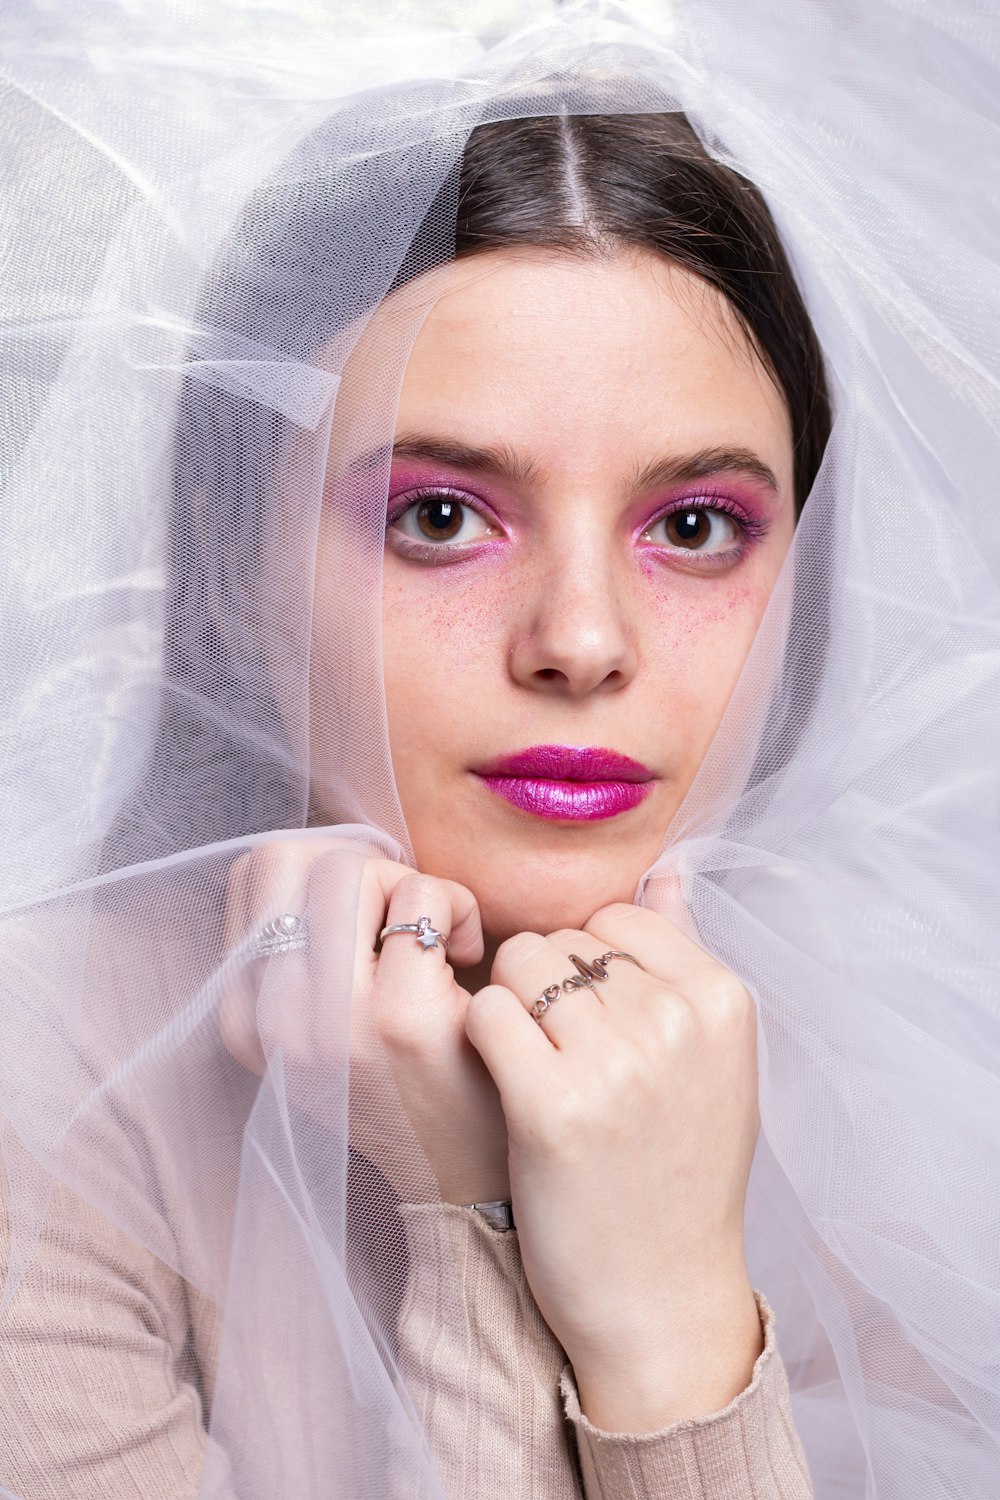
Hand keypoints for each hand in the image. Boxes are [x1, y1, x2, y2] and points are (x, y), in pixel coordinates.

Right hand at [220, 839, 509, 1203]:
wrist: (462, 1181)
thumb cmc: (403, 1083)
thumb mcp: (321, 1028)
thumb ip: (307, 950)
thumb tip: (331, 855)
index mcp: (246, 1019)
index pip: (255, 874)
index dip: (320, 868)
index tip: (365, 914)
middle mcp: (273, 1022)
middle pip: (291, 858)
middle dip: (360, 866)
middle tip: (401, 916)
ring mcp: (332, 1022)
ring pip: (350, 868)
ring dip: (406, 883)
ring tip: (436, 934)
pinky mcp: (402, 1020)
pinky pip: (422, 898)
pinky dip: (455, 905)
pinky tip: (469, 952)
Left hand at [464, 900, 763, 1431]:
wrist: (661, 1297)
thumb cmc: (680, 1172)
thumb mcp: (712, 1059)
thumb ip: (686, 956)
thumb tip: (667, 869)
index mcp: (722, 1000)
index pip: (619, 917)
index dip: (588, 964)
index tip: (591, 1022)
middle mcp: (676, 1021)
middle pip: (564, 941)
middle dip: (546, 984)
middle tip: (559, 1056)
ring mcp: (616, 1063)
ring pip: (519, 965)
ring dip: (509, 1009)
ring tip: (533, 1070)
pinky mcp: (551, 1106)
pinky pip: (487, 1013)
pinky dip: (482, 1039)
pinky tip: (503, 1082)